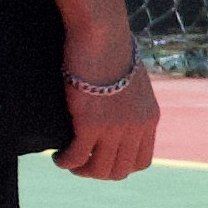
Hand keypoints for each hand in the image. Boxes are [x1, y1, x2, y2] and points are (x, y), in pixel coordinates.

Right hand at [59, 41, 161, 180]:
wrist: (103, 35)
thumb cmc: (113, 50)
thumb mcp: (132, 80)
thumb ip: (130, 101)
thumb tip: (116, 105)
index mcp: (150, 118)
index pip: (141, 162)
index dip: (120, 166)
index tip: (102, 159)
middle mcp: (137, 127)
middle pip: (120, 171)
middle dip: (98, 172)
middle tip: (80, 163)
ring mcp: (116, 127)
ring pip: (99, 170)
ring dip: (81, 170)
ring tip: (68, 161)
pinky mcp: (91, 123)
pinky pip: (77, 157)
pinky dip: (65, 161)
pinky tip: (57, 155)